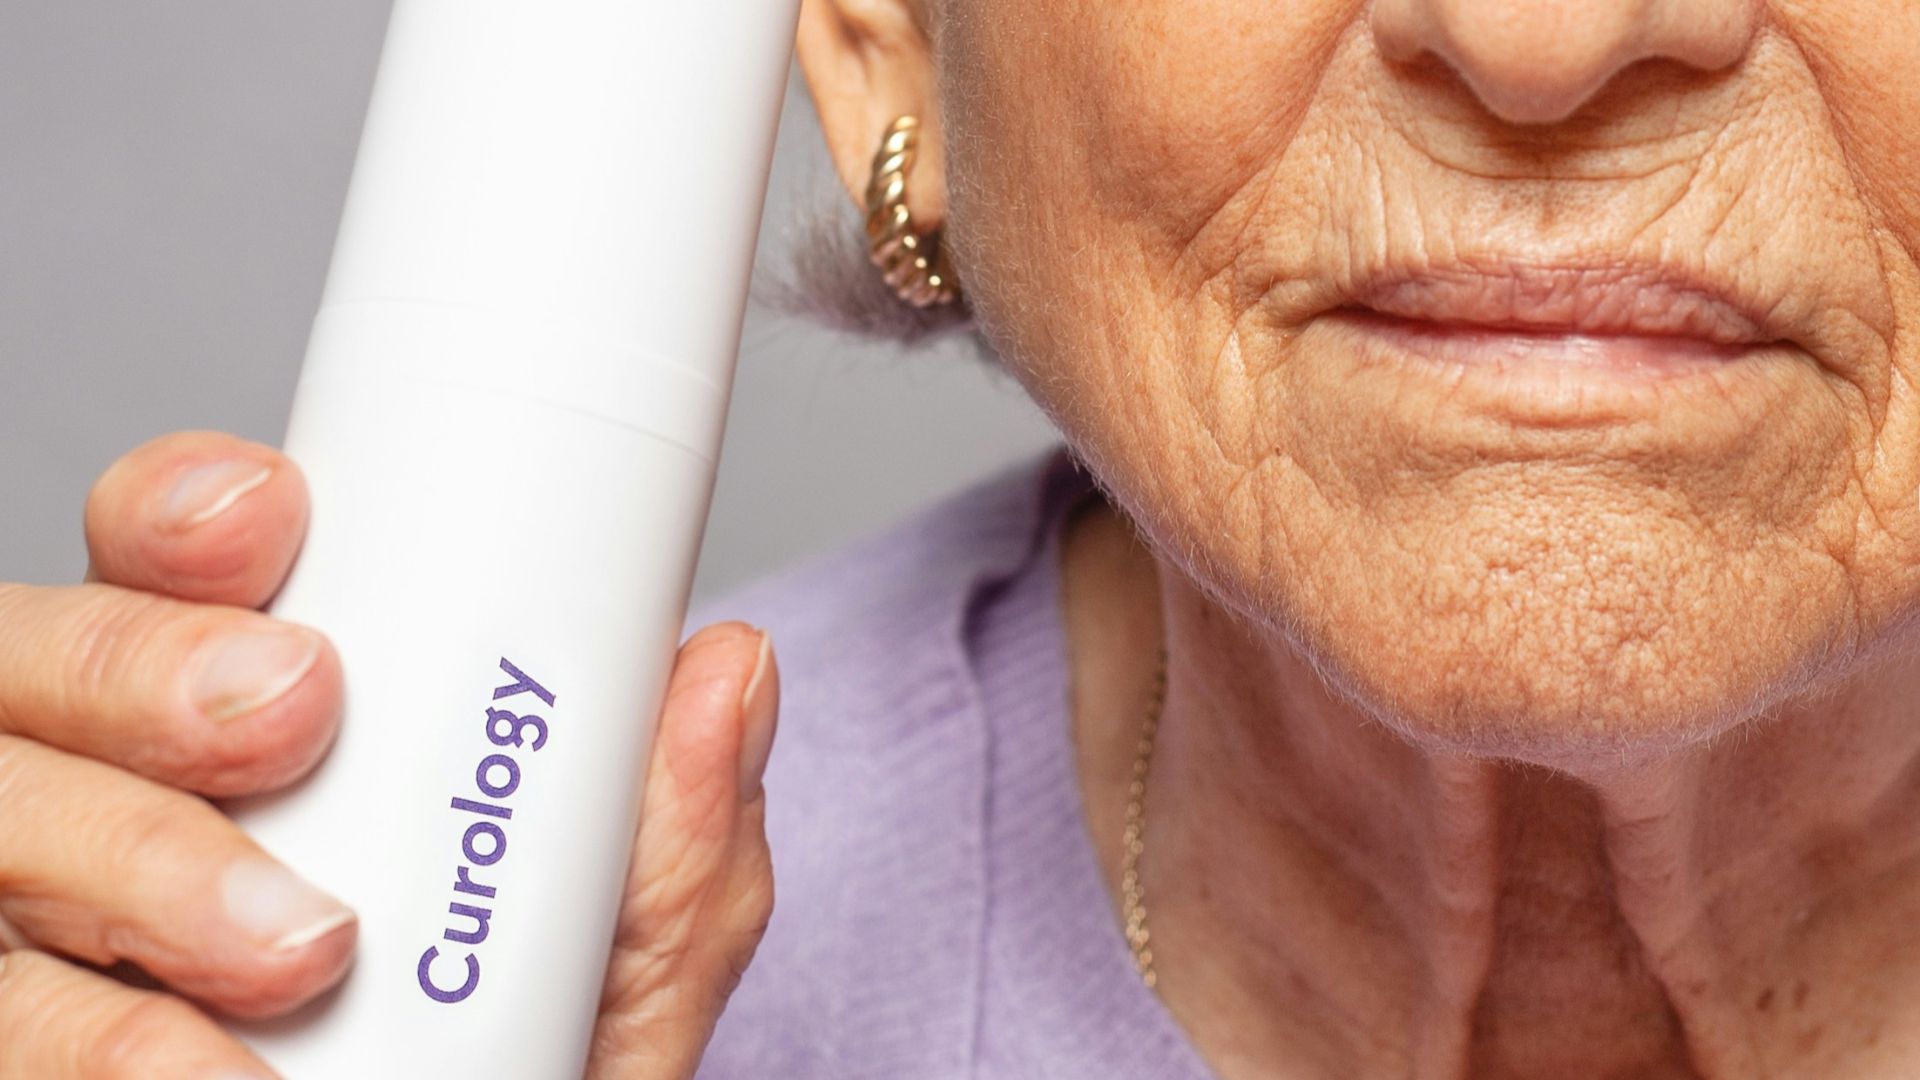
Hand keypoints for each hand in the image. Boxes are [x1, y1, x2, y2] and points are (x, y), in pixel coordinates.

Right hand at [0, 430, 777, 1078]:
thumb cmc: (509, 1078)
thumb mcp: (614, 975)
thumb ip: (672, 850)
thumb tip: (730, 672)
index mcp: (246, 724)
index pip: (168, 561)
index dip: (190, 510)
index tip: (271, 518)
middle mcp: (112, 793)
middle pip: (45, 655)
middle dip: (152, 662)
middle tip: (291, 710)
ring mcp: (35, 922)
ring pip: (2, 822)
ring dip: (141, 862)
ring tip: (308, 944)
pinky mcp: (11, 1036)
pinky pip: (0, 1018)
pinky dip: (107, 1043)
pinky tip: (217, 1074)